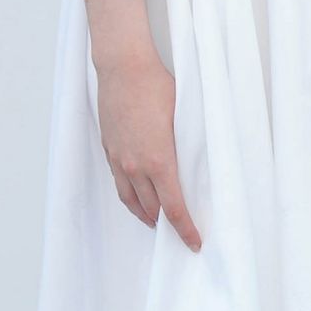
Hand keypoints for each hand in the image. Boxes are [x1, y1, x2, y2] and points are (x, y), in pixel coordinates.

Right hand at [94, 46, 201, 249]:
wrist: (124, 68)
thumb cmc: (157, 86)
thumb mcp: (183, 117)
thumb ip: (189, 145)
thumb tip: (202, 162)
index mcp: (159, 160)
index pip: (174, 207)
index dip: (184, 228)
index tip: (194, 242)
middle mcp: (136, 166)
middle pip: (151, 209)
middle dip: (166, 225)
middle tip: (179, 233)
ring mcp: (119, 159)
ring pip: (131, 200)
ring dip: (145, 214)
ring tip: (156, 222)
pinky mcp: (109, 149)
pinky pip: (119, 183)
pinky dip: (130, 196)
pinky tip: (138, 195)